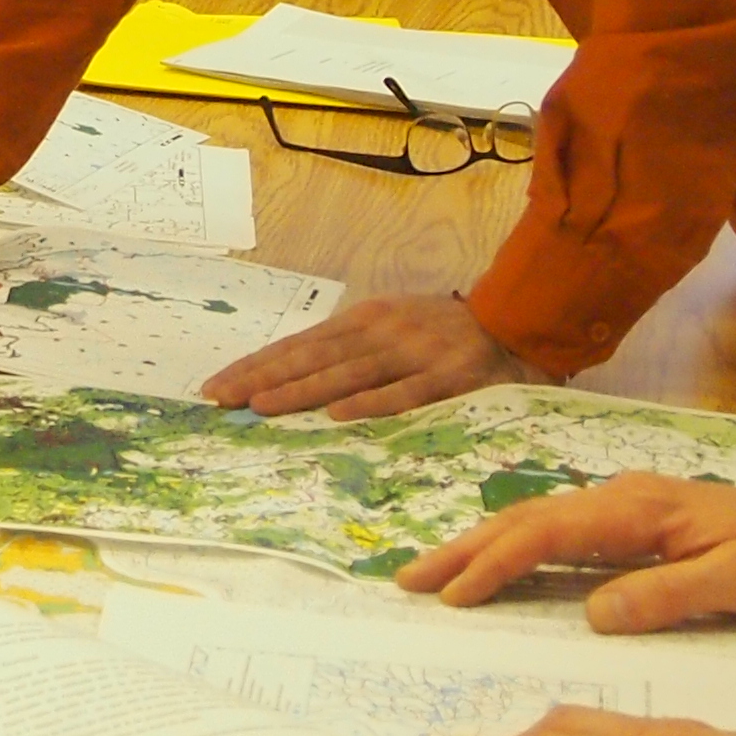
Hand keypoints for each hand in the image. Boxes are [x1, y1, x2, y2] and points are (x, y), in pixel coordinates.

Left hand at [200, 289, 545, 418]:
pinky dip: (370, 403)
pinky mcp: (448, 377)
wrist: (519, 321)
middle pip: (311, 358)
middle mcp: (381, 332)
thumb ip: (353, 350)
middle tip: (219, 400)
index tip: (216, 386)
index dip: (256, 365)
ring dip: (300, 390)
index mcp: (365, 320)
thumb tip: (296, 376)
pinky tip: (337, 416)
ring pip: (347, 374)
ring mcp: (413, 352)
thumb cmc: (447, 333)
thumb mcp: (394, 327)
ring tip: (259, 406)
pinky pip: (404, 393)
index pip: (298, 345)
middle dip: (260, 378)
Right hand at [397, 472, 735, 633]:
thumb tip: (595, 613)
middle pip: (525, 519)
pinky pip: (557, 534)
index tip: (454, 597)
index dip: (497, 564)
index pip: (548, 534)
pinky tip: (495, 569)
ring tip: (432, 575)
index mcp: (638, 510)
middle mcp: (620, 498)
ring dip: (481, 547)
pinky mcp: (631, 523)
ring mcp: (623, 507)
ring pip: (535, 522)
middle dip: (464, 549)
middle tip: (408, 580)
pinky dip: (515, 550)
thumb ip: (668, 596)